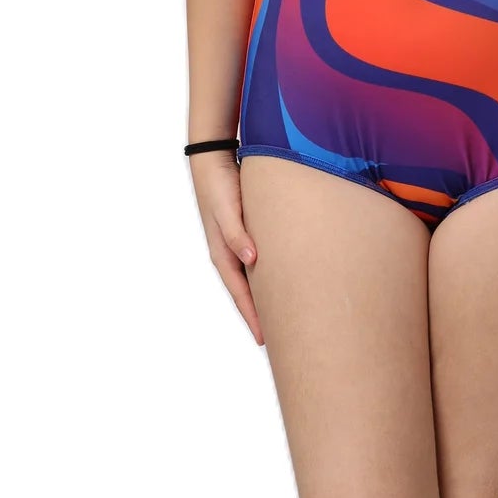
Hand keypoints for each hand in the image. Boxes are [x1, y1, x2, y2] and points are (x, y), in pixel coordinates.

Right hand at [188, 152, 263, 344]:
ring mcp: (238, 243)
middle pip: (247, 292)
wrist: (214, 158)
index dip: (252, 316)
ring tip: (283, 317)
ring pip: (253, 279)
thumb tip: (252, 260)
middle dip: (260, 315)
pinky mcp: (248, 232)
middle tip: (280, 338)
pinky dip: (269, 277)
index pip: (240, 293)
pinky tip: (281, 281)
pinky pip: (260, 262)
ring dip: (265, 298)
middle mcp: (230, 252)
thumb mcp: (226, 209)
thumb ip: (237, 234)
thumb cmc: (219, 184)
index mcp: (223, 252)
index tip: (265, 339)